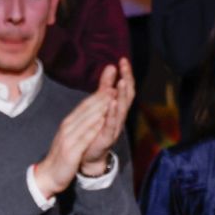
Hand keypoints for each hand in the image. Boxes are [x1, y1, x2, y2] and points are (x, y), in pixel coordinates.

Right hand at [34, 88, 111, 198]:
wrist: (47, 176)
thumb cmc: (61, 157)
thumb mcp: (68, 138)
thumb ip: (77, 126)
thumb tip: (89, 116)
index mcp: (67, 124)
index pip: (83, 106)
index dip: (97, 96)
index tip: (109, 86)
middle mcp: (67, 128)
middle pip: (86, 110)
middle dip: (100, 97)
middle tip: (114, 86)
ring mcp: (68, 139)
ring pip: (86, 120)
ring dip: (99, 108)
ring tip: (112, 99)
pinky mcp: (71, 151)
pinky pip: (84, 137)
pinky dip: (94, 128)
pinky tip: (103, 122)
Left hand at [79, 59, 134, 175]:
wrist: (87, 155)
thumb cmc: (95, 129)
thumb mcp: (100, 104)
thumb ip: (105, 86)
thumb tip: (111, 66)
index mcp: (117, 108)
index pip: (125, 88)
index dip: (125, 74)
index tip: (123, 60)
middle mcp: (119, 116)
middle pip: (127, 96)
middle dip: (127, 80)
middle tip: (125, 66)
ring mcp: (115, 127)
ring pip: (122, 109)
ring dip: (123, 95)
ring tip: (122, 81)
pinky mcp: (107, 137)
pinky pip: (111, 124)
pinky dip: (113, 113)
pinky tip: (112, 103)